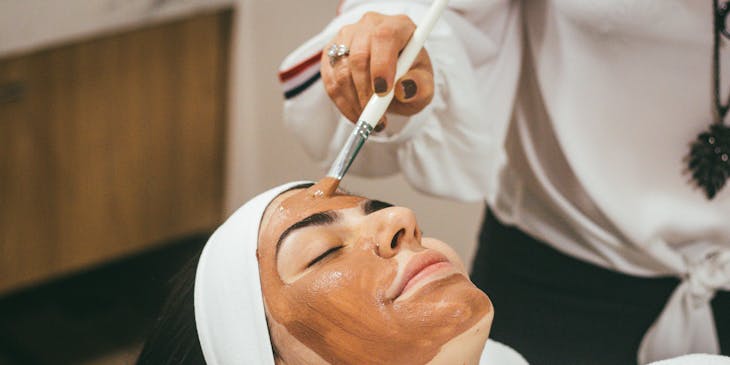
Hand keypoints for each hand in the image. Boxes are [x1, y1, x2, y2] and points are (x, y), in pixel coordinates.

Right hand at [321, 12, 433, 129]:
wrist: (394, 78)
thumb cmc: (411, 77)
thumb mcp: (424, 85)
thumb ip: (420, 87)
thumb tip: (404, 89)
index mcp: (398, 26)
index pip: (384, 37)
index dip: (381, 65)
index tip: (383, 93)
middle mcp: (370, 25)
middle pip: (359, 55)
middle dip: (365, 92)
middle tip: (376, 117)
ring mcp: (347, 36)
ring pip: (341, 70)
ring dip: (354, 101)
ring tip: (370, 119)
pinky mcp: (330, 52)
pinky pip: (330, 80)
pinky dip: (343, 103)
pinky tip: (357, 113)